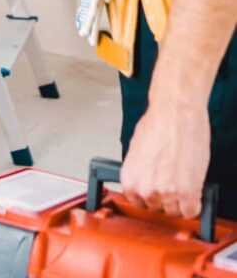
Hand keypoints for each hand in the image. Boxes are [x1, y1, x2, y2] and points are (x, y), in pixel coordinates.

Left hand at [121, 98, 209, 217]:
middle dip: (164, 196)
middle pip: (157, 207)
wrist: (175, 111)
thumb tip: (146, 177)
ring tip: (182, 180)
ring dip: (179, 199)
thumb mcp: (138, 149)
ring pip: (174, 211)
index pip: (137, 202)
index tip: (155, 193)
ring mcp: (167, 193)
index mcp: (130, 178)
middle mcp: (146, 189)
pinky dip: (193, 204)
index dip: (148, 197)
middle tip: (171, 181)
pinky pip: (190, 211)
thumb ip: (141, 170)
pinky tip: (192, 190)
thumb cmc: (157, 122)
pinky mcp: (188, 193)